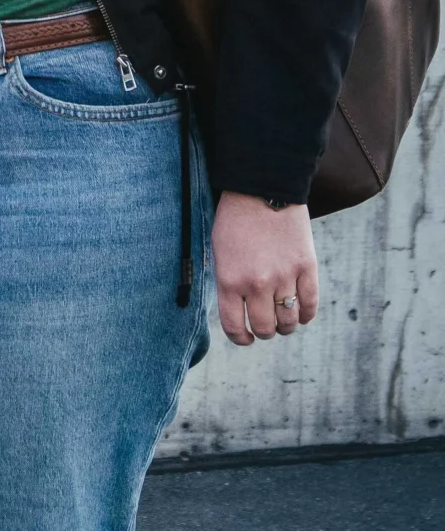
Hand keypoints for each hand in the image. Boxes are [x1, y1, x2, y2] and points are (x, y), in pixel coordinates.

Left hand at [211, 193, 317, 344]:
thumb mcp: (220, 254)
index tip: (245, 339)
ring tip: (283, 321)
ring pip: (289, 321)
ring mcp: (284, 277)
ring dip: (286, 326)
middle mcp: (257, 284)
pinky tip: (301, 314)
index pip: (235, 327)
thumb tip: (240, 312)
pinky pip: (310, 304)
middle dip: (264, 332)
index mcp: (230, 281)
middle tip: (265, 326)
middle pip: (265, 328)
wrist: (262, 191)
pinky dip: (306, 315)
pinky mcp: (307, 267)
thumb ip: (229, 284)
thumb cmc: (235, 221)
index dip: (240, 339)